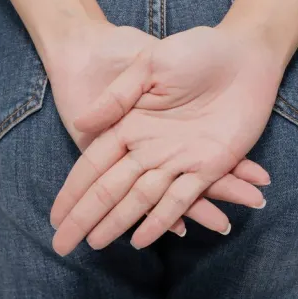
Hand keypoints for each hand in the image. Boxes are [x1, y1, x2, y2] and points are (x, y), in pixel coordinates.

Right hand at [50, 24, 284, 255]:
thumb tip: (81, 123)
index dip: (73, 191)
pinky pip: (182, 198)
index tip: (54, 217)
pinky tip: (145, 240)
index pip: (93, 165)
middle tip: (62, 245)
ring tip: (96, 247)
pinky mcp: (207, 165)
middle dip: (86, 218)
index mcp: (129, 124)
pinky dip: (164, 218)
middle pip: (110, 189)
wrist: (243, 54)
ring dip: (118, 223)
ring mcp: (177, 159)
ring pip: (141, 200)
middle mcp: (148, 147)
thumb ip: (118, 96)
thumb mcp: (150, 64)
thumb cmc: (195, 51)